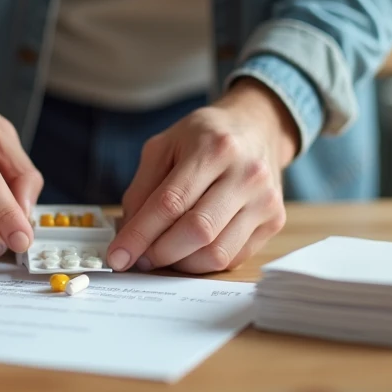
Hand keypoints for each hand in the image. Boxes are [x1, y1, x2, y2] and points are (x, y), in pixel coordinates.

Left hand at [108, 79, 298, 273]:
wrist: (257, 127)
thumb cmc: (204, 137)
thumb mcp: (164, 146)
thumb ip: (142, 189)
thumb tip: (127, 236)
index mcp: (214, 147)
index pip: (170, 202)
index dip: (139, 234)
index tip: (117, 256)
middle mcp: (246, 173)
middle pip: (197, 231)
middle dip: (160, 252)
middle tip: (140, 258)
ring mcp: (266, 200)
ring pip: (217, 252)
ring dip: (182, 263)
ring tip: (164, 253)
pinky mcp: (275, 221)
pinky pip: (233, 257)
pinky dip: (204, 262)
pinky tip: (189, 250)